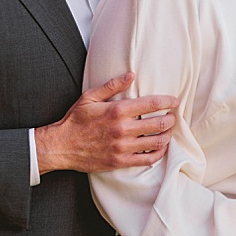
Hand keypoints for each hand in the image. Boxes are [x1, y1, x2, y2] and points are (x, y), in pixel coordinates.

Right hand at [34, 73, 176, 174]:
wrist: (60, 146)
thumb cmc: (75, 120)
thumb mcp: (90, 97)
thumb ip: (112, 85)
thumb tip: (131, 74)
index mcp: (117, 111)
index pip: (152, 103)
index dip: (168, 101)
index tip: (174, 101)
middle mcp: (123, 129)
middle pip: (159, 124)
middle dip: (171, 119)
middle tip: (172, 117)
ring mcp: (122, 147)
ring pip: (157, 142)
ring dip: (167, 135)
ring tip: (168, 131)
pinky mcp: (120, 161)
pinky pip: (147, 159)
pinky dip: (159, 153)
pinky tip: (160, 148)